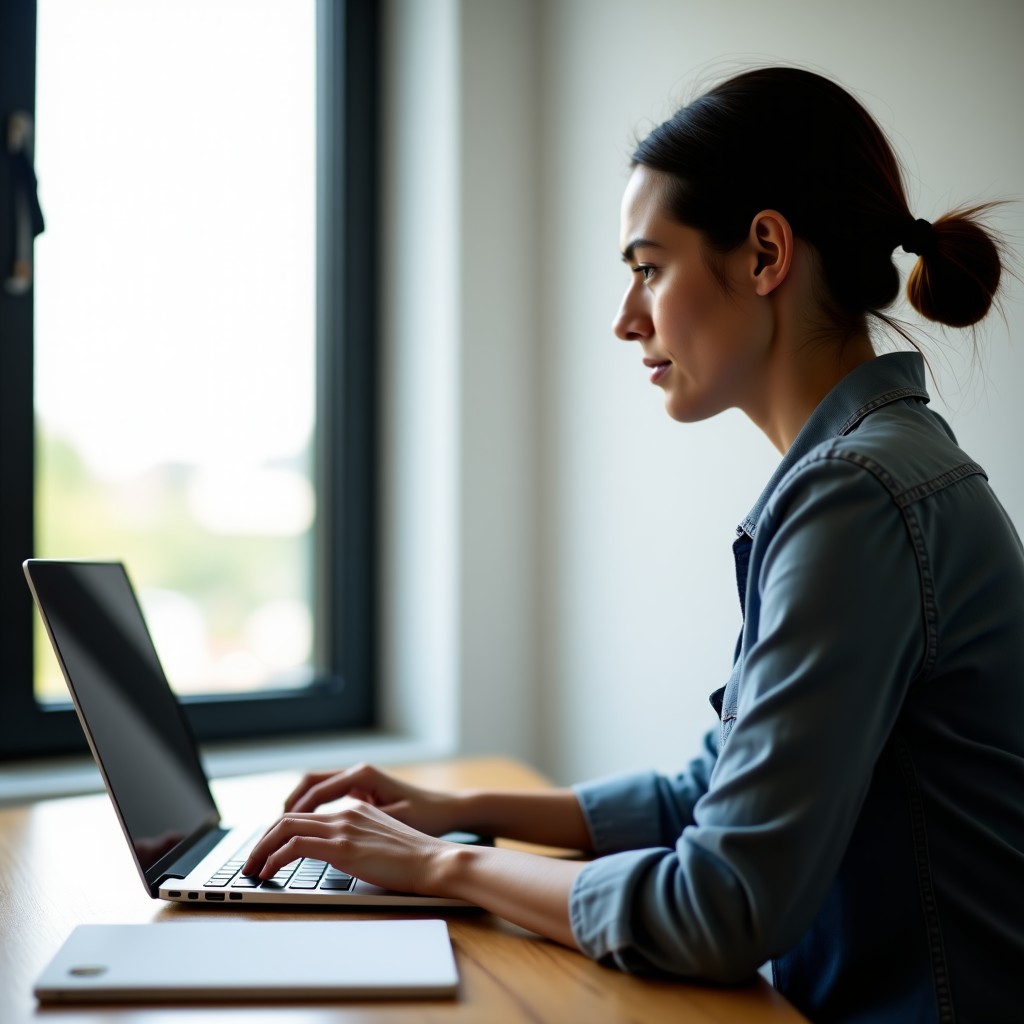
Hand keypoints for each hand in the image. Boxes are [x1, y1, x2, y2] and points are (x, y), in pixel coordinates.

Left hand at [240, 801, 456, 895]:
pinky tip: (268, 873)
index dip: (280, 830)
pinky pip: (296, 846)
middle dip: (262, 839)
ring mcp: (344, 827)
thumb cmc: (416, 859)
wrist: (435, 860)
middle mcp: (347, 812)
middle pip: (289, 817)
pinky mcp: (343, 847)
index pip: (306, 813)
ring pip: (286, 828)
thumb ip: (359, 841)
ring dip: (262, 849)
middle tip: (251, 861)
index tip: (268, 848)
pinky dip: (275, 858)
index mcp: (356, 808)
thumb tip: (339, 857)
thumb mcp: (383, 841)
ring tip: (252, 869)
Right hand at [283, 763, 459, 835]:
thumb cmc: (426, 817)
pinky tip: (302, 833)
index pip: (313, 794)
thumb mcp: (391, 824)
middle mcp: (357, 773)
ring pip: (314, 790)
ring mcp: (359, 783)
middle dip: (284, 813)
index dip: (289, 820)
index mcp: (362, 776)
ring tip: (276, 838)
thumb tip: (322, 836)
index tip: (273, 841)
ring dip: (294, 811)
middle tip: (265, 841)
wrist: (449, 813)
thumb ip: (356, 827)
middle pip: (307, 786)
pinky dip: (310, 812)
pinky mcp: (362, 795)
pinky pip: (327, 798)